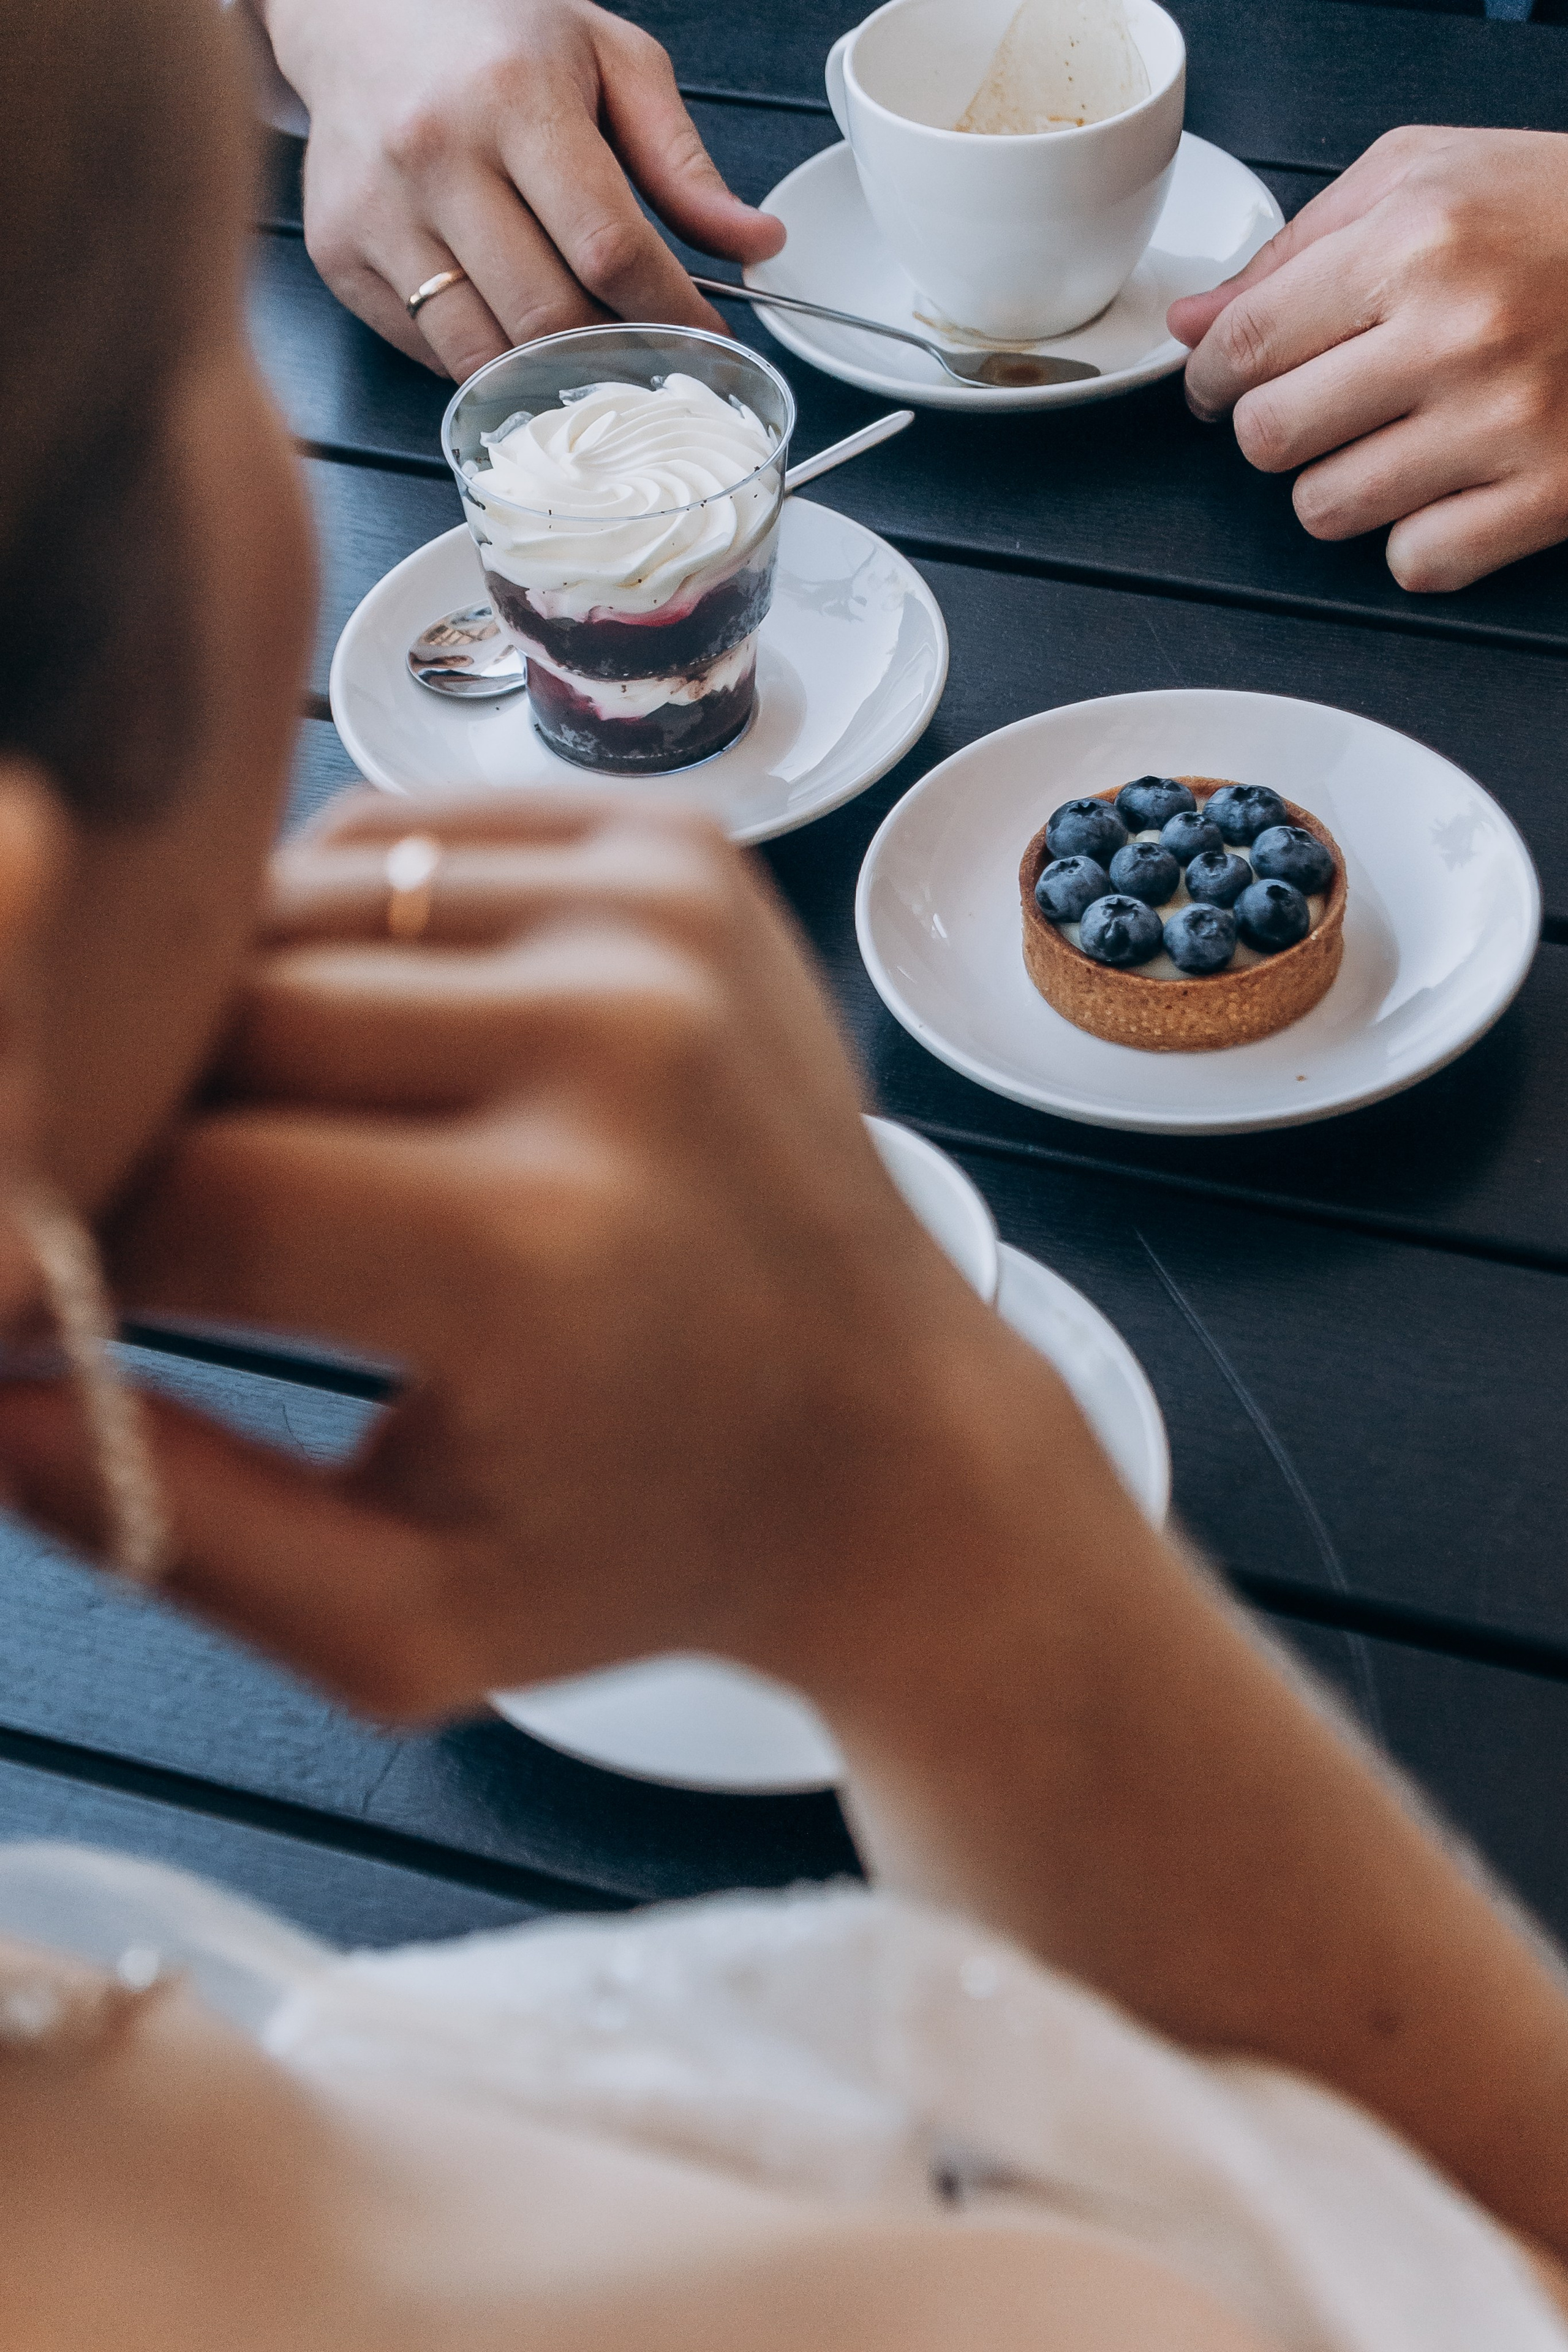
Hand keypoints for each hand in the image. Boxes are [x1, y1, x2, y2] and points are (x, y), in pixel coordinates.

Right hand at [0, 795, 1026, 1716]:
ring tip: (261, 1150)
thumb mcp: (408, 1623)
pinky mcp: (678, 854)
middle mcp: (609, 1042)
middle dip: (139, 1129)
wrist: (895, 1444)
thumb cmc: (649, 1545)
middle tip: (137, 1222)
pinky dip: (338, 936)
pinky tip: (370, 1053)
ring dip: (226, 1027)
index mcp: (537, 1246)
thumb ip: (171, 1526)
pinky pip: (400, 847)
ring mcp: (657, 920)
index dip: (68, 1255)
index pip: (179, 1195)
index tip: (54, 1306)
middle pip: (223, 1024)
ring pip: (291, 912)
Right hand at [257, 0, 785, 378]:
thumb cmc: (494, 37)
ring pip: (485, 351)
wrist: (360, 16)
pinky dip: (487, 362)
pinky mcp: (341, 256)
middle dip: (614, 353)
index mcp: (513, 96)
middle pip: (549, 313)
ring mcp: (379, 212)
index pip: (610, 247)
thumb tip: (756, 243)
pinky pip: (432, 352)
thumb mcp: (609, 62)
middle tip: (649, 359)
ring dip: (550, 376)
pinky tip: (514, 333)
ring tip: (587, 361)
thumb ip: (682, 160)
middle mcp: (435, 154)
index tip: (706, 338)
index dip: (670, 311)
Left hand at [1167, 128, 1567, 592]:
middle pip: (1268, 438)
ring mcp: (1503, 422)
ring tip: (1391, 439)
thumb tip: (1193, 322)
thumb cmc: (1555, 212)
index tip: (1218, 385)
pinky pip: (1415, 563)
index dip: (1210, 377)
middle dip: (1275, 429)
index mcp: (1417, 241)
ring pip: (1326, 511)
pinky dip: (1417, 539)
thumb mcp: (1426, 176)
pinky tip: (1448, 485)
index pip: (1245, 344)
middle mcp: (1458, 333)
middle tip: (1317, 407)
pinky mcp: (1547, 496)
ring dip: (1339, 486)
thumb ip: (1295, 246)